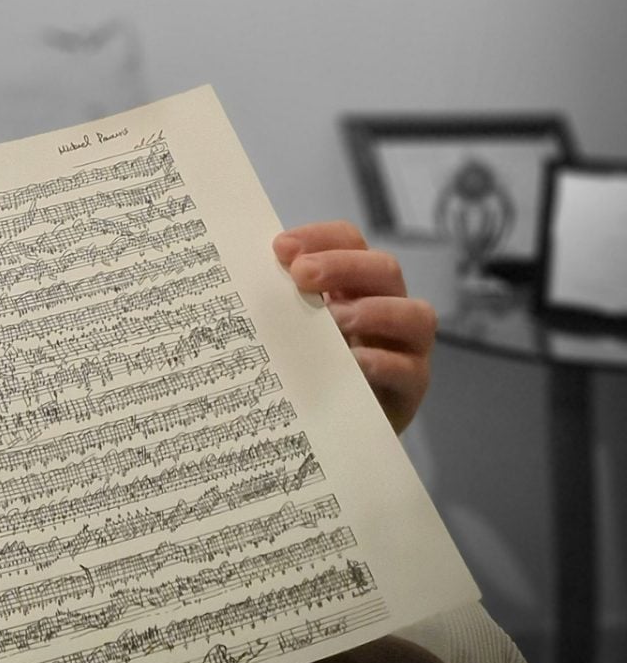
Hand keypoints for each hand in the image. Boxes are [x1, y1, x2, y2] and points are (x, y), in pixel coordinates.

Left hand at [273, 221, 435, 434]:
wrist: (341, 425)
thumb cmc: (317, 363)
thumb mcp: (299, 325)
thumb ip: (284, 299)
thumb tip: (246, 273)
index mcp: (358, 282)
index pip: (350, 240)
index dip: (319, 237)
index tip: (280, 248)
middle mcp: (390, 304)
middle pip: (384, 268)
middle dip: (342, 265)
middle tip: (301, 275)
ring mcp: (409, 346)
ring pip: (416, 314)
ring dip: (373, 311)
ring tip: (334, 319)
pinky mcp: (412, 386)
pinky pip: (409, 368)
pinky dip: (380, 361)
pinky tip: (352, 362)